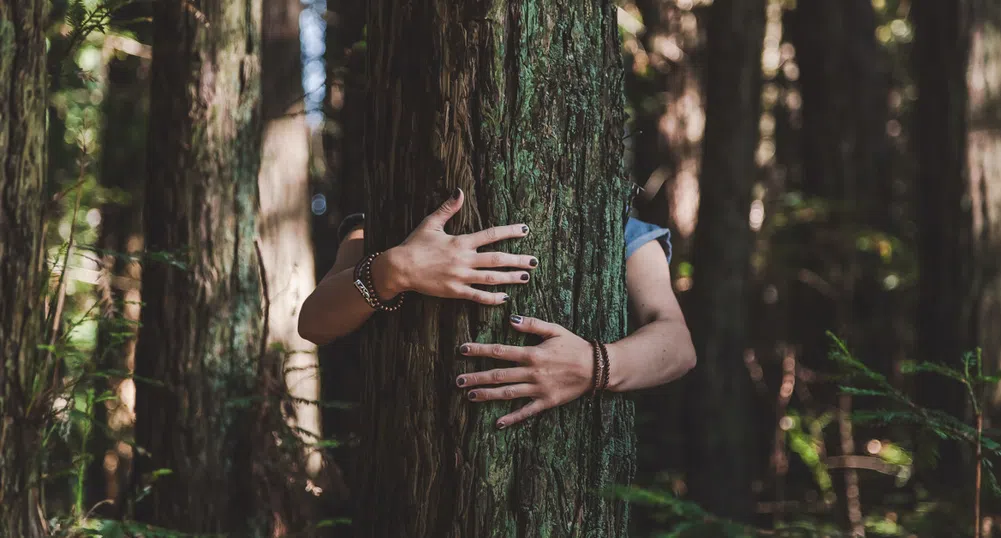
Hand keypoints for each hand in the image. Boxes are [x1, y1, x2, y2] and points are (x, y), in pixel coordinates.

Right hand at [373, 188, 537, 304]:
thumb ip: (448, 208)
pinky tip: (504, 298)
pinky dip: (492, 298)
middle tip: (534, 261)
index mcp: (461, 242)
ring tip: (525, 277)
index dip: (510, 232)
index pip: (491, 235)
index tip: (525, 230)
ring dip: (510, 278)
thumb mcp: (431, 223)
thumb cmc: (414, 244)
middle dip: (517, 260)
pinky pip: (477, 296)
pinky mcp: (454, 292)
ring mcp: (460, 277)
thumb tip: (459, 191)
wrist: (400, 268)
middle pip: (497, 259)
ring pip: (491, 278)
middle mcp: (464, 260)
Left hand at [455, 315, 593, 428]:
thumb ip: (533, 324)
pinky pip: (526, 411)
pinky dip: (512, 418)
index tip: (463, 350)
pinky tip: (498, 423)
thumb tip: (511, 319)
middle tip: (458, 380)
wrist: (597, 368)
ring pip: (508, 393)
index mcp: (532, 354)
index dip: (480, 350)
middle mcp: (532, 373)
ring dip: (488, 395)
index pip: (500, 351)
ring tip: (470, 396)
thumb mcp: (555, 330)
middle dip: (477, 377)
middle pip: (499, 375)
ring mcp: (539, 389)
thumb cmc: (574, 346)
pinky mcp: (547, 402)